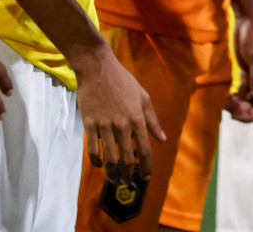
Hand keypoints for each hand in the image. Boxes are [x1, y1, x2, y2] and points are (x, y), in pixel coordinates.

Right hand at [74, 46, 165, 184]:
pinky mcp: (90, 124)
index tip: (145, 177)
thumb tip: (162, 139)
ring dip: (112, 173)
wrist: (98, 68)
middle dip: (128, 175)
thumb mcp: (143, 97)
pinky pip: (92, 149)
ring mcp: (105, 125)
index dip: (146, 167)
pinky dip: (96, 161)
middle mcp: (122, 125)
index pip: (144, 150)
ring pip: (109, 158)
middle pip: (126, 159)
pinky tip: (99, 165)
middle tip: (127, 183)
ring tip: (113, 179)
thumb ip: (152, 120)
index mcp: (138, 118)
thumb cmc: (123, 81)